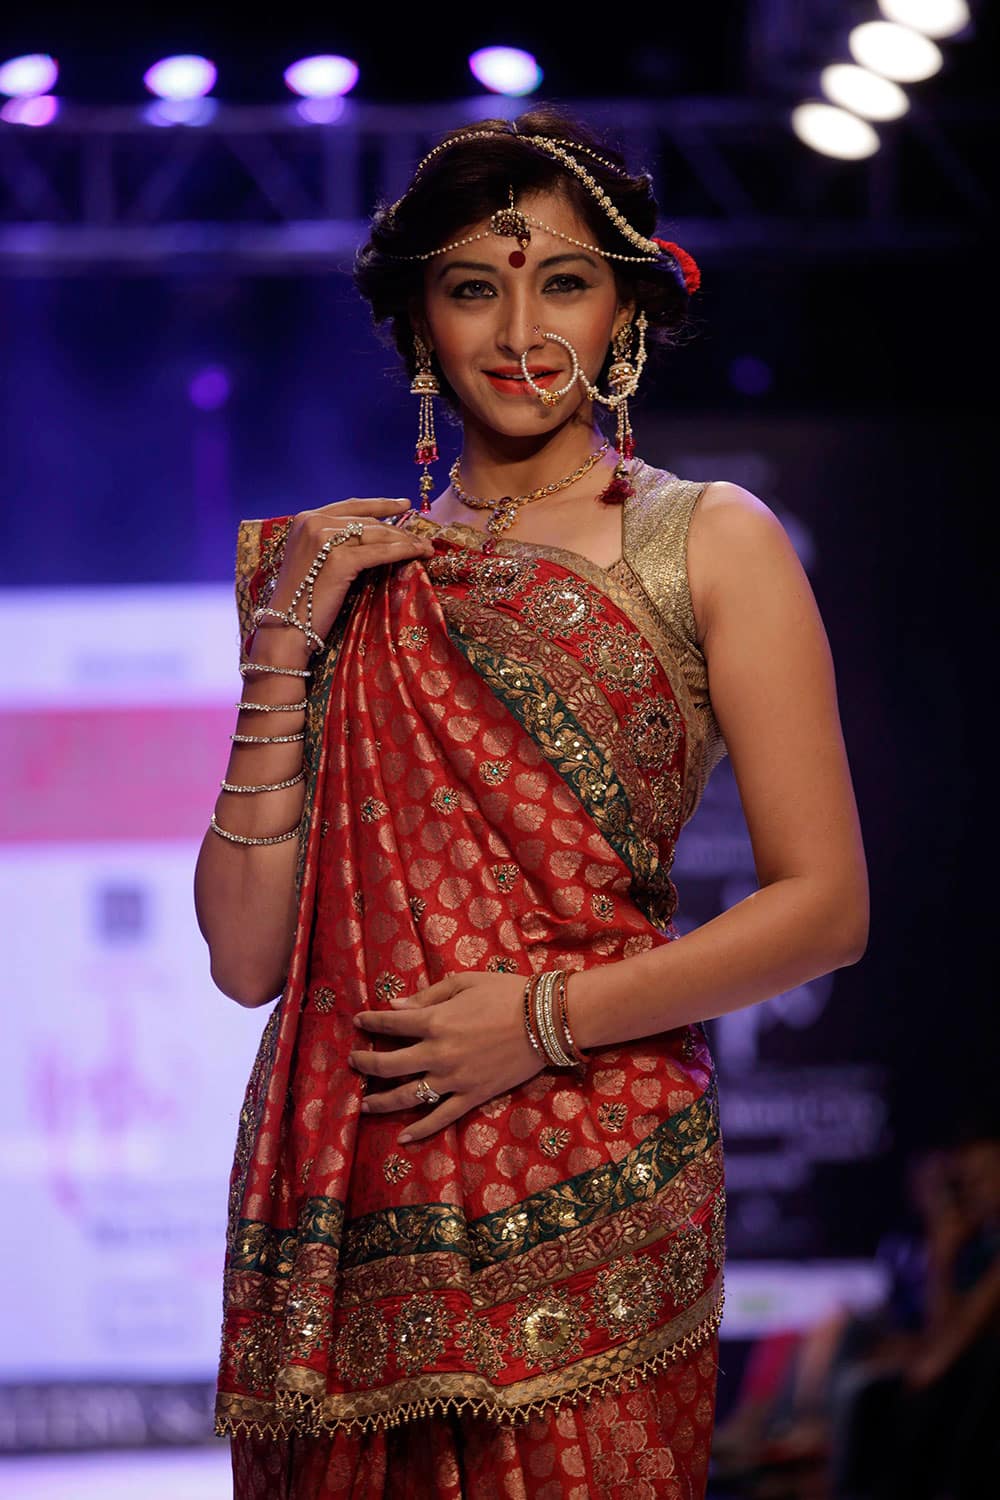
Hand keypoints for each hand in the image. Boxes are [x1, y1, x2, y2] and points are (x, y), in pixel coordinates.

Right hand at [262, 498, 434, 650]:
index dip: (381, 504)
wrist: (286, 627)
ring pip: (377, 534)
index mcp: (305, 518)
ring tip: (425, 548)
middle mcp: (313, 522)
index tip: (404, 505)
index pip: (351, 506)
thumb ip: (333, 542)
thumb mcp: (313, 559)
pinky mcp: (339, 560)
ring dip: (406, 540)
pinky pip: (380, 552)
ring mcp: (324, 539)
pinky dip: (403, 552)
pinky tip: (418, 554)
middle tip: (421, 537)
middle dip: (399, 529)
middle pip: (367, 521)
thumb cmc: (301, 600)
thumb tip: (373, 535)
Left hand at [350, 972, 541, 1142]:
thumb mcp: (464, 983)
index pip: (391, 1025)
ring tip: (365, 1103)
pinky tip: (403, 1138)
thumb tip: (395, 1006)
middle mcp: (437, 1053)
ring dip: (382, 1101)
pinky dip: (420, 1130)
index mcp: (435, 1021)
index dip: (371, 1023)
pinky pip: (440, 1118)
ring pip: (408, 1096)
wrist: (545, 1020)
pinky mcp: (471, 1097)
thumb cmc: (506, 994)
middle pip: (389, 1064)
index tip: (359, 1021)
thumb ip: (428, 996)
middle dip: (365, 1064)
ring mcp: (453, 1079)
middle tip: (353, 1062)